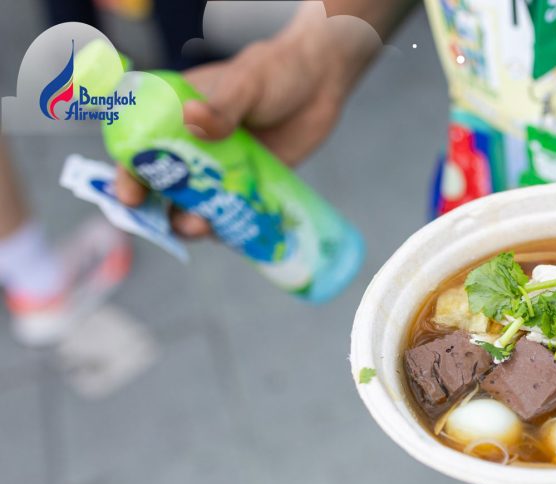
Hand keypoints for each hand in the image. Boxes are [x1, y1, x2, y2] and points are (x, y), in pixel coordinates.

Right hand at [115, 9, 376, 237]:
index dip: (129, 174)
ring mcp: (219, 169)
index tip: (131, 195)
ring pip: (194, 205)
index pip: (138, 147)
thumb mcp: (246, 84)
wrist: (321, 83)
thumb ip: (223, 107)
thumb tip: (193, 119)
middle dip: (160, 210)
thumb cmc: (275, 72)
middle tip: (177, 222)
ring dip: (191, 222)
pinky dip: (227, 227)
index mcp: (174, 114)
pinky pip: (231, 213)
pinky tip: (232, 234)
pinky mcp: (249, 185)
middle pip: (162, 186)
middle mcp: (191, 146)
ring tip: (204, 227)